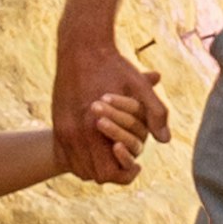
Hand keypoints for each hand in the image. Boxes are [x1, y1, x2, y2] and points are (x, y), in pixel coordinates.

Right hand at [54, 20, 170, 181]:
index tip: (137, 166)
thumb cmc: (113, 66)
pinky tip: (97, 147)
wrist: (80, 48)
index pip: (108, 173)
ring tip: (113, 155)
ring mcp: (62, 130)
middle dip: (112, 172)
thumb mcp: (139, 86)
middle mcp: (74, 133)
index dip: (125, 174)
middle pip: (94, 175)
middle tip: (126, 160)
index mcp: (95, 127)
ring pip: (78, 168)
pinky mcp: (57, 124)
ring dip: (96, 166)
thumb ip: (155, 113)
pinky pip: (67, 156)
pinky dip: (81, 158)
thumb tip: (165, 140)